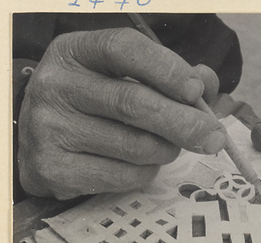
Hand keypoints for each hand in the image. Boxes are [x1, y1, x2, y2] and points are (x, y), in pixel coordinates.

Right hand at [18, 28, 224, 199]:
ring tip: (169, 145)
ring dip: (168, 149)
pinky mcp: (54, 169)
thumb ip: (171, 75)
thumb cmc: (99, 101)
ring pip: (136, 146)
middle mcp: (56, 86)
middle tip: (214, 137)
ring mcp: (50, 129)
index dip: (166, 70)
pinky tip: (142, 162)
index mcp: (76, 51)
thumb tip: (207, 85)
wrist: (46, 136)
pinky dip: (147, 172)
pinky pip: (124, 176)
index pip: (123, 50)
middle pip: (133, 103)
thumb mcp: (127, 75)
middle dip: (184, 123)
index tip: (197, 91)